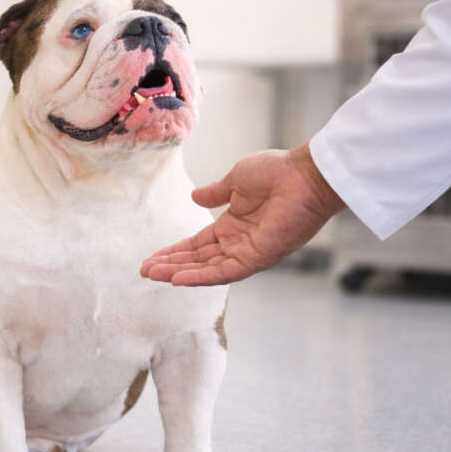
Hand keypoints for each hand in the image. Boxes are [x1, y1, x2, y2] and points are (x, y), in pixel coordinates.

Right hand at [140, 143, 344, 285]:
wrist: (305, 174)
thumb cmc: (277, 172)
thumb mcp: (236, 180)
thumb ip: (215, 193)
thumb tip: (195, 198)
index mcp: (233, 225)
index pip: (197, 244)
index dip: (175, 251)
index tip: (152, 257)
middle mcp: (238, 243)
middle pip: (197, 260)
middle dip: (170, 265)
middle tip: (145, 271)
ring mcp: (247, 253)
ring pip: (206, 269)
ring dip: (179, 273)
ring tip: (153, 275)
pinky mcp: (258, 259)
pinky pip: (224, 272)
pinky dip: (201, 277)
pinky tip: (178, 279)